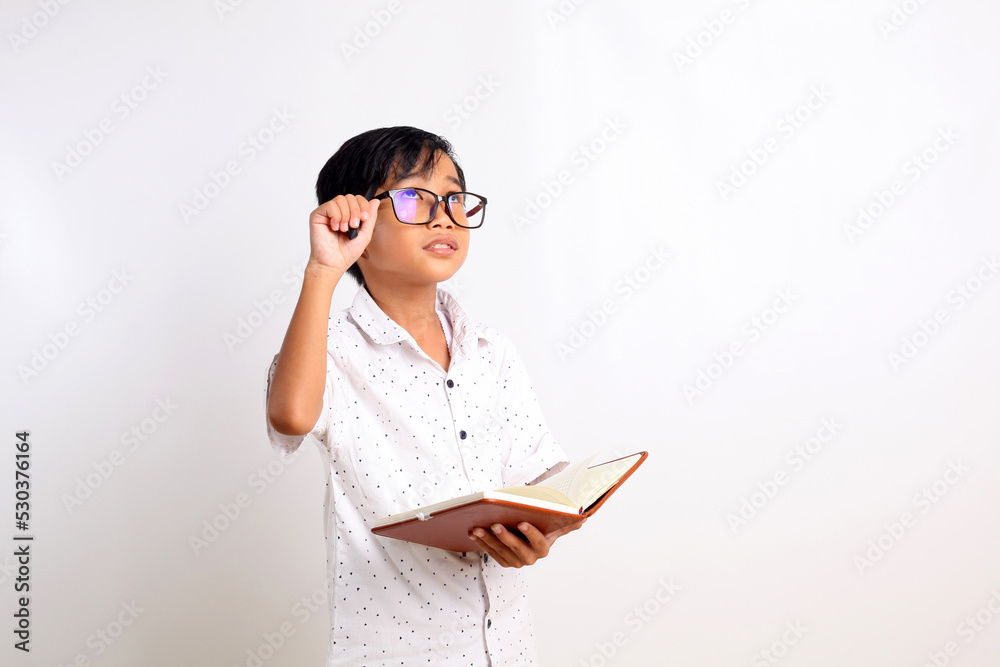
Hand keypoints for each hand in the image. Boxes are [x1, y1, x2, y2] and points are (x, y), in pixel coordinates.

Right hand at [308, 194, 379, 273]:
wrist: (333, 263)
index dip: (363, 205)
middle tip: (354, 225)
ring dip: (346, 215)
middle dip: (355, 211)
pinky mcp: (317, 215)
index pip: (357, 199)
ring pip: (340, 199)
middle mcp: (338, 212)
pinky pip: (330, 205)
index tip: (365, 218)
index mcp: (349, 215)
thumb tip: (375, 201)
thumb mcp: (365, 234)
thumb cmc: (347, 253)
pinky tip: (335, 228)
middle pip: (350, 197)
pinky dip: (336, 217)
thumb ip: (370, 217)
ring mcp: (327, 213)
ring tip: (344, 229)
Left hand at [468, 519, 585, 567]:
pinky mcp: (503, 561)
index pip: (539, 542)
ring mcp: (515, 561)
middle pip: (517, 548)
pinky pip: (490, 552)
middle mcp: (530, 558)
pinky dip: (481, 543)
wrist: (529, 537)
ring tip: (478, 528)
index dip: (531, 533)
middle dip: (505, 537)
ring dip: (488, 540)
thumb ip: (567, 522)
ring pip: (500, 551)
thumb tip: (583, 518)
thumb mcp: (554, 524)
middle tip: (495, 524)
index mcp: (543, 548)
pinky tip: (472, 532)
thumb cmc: (542, 527)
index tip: (522, 522)